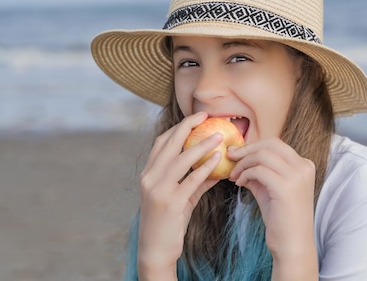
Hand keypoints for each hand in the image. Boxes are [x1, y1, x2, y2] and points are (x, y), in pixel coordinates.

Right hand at [137, 111, 221, 277]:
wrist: (155, 249)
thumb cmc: (168, 222)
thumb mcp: (180, 198)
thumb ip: (195, 181)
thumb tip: (217, 165)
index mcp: (148, 173)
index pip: (161, 142)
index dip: (178, 127)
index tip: (196, 117)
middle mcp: (149, 178)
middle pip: (169, 144)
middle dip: (188, 126)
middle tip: (206, 116)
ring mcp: (158, 189)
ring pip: (180, 159)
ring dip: (201, 145)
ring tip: (218, 137)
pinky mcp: (170, 202)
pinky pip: (190, 180)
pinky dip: (205, 168)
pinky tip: (218, 161)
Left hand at [228, 138, 316, 263]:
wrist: (292, 245)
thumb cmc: (280, 218)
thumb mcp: (269, 188)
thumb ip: (258, 172)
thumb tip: (238, 158)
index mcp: (304, 165)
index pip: (275, 143)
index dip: (252, 146)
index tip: (236, 154)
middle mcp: (304, 167)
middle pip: (269, 144)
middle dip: (246, 149)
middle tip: (230, 157)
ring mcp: (297, 176)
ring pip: (262, 155)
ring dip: (243, 163)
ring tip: (234, 176)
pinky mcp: (286, 187)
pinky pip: (258, 170)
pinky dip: (245, 174)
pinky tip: (240, 184)